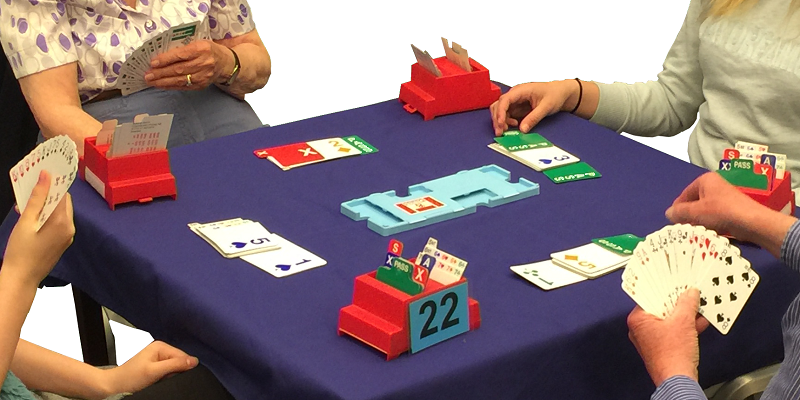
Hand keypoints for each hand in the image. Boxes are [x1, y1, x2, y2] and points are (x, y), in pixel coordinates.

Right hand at [2, 171, 73, 287]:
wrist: (21, 279)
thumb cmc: (21, 252)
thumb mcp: (26, 222)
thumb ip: (37, 198)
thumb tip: (46, 176)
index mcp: (63, 222)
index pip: (62, 195)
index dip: (52, 184)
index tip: (41, 175)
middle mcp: (69, 229)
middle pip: (62, 203)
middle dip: (47, 195)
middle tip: (30, 190)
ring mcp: (67, 237)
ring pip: (59, 213)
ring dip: (45, 207)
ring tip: (25, 206)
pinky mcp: (62, 243)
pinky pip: (57, 224)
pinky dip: (46, 218)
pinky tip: (30, 219)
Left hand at [101, 341, 197, 394]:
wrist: (113, 387)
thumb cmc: (129, 378)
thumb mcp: (154, 372)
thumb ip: (175, 365)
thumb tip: (194, 361)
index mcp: (160, 346)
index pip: (183, 356)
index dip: (183, 368)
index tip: (173, 376)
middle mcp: (160, 350)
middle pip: (179, 361)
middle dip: (175, 372)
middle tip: (163, 378)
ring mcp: (157, 358)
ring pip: (175, 368)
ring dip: (170, 376)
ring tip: (158, 380)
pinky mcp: (155, 367)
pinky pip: (168, 372)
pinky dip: (166, 378)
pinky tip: (158, 380)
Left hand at [145, 40, 231, 89]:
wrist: (225, 64)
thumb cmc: (208, 50)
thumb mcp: (198, 43)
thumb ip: (183, 48)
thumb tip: (162, 56)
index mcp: (202, 49)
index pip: (180, 55)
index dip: (166, 59)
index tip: (153, 62)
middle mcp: (203, 63)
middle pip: (179, 69)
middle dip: (161, 73)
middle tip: (148, 75)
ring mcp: (203, 76)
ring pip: (180, 80)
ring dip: (163, 81)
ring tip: (151, 81)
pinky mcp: (201, 85)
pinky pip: (184, 86)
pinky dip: (171, 86)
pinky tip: (162, 85)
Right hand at [489, 80, 578, 135]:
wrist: (560, 93)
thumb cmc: (555, 94)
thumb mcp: (546, 106)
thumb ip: (534, 117)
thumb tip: (522, 129)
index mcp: (521, 90)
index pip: (505, 100)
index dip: (500, 112)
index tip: (501, 123)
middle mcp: (515, 95)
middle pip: (498, 106)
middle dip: (497, 119)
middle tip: (500, 132)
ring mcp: (515, 102)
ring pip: (500, 111)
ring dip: (500, 121)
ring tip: (505, 131)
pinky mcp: (517, 108)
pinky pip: (507, 115)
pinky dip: (506, 122)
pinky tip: (514, 126)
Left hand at [627, 288, 708, 386]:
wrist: (678, 380)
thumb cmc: (672, 357)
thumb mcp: (683, 322)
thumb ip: (687, 303)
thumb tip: (689, 294)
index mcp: (637, 320)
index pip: (650, 296)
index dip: (664, 287)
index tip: (674, 280)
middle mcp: (640, 329)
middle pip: (661, 307)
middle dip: (678, 301)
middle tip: (689, 291)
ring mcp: (651, 339)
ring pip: (669, 319)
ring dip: (685, 314)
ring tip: (698, 305)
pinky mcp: (663, 346)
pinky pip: (674, 330)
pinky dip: (686, 326)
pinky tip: (700, 321)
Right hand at [665, 172, 762, 240]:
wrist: (751, 222)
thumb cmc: (721, 212)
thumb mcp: (696, 212)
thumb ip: (679, 212)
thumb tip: (668, 213)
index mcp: (705, 180)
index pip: (684, 194)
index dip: (677, 208)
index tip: (673, 221)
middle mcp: (714, 185)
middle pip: (694, 202)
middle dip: (688, 215)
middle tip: (683, 227)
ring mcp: (723, 196)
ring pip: (704, 210)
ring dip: (698, 220)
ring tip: (694, 231)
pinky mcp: (731, 208)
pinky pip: (714, 215)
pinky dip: (709, 222)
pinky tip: (708, 231)